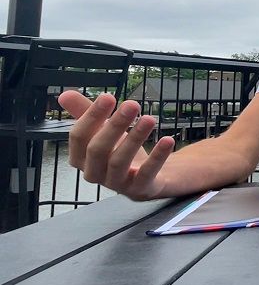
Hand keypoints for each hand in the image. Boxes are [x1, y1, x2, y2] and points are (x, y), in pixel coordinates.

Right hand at [58, 90, 175, 200]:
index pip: (78, 137)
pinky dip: (157, 156)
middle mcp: (94, 173)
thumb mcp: (101, 131)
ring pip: (120, 161)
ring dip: (135, 138)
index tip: (108, 96)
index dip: (91, 116)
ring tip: (149, 119)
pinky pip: (146, 174)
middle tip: (132, 105)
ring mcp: (116, 183)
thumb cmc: (118, 151)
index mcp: (80, 158)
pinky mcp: (139, 189)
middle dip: (115, 125)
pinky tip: (168, 140)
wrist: (147, 178)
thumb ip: (84, 113)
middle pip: (98, 149)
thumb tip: (64, 95)